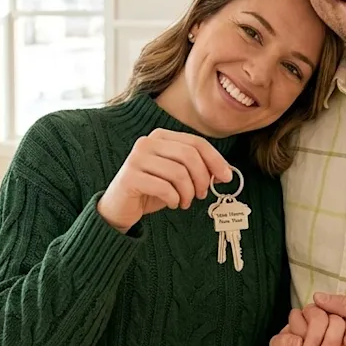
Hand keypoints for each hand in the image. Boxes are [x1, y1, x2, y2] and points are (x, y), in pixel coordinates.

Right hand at [97, 128, 232, 232]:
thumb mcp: (177, 177)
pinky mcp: (130, 177)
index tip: (226, 177)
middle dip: (202, 178)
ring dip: (188, 192)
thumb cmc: (151, 190)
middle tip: (202, 194)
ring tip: (185, 202)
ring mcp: (136, 158)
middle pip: (189, 155)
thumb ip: (197, 169)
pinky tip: (172, 203)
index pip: (196, 142)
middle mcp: (147, 143)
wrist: (119, 208)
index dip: (215, 160)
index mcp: (161, 137)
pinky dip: (174, 199)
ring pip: (178, 173)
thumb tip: (224, 172)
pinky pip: (164, 188)